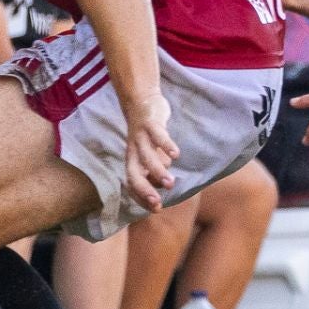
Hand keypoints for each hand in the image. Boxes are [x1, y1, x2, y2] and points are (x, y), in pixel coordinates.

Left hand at [123, 92, 179, 213]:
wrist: (140, 99)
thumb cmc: (148, 132)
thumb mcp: (148, 151)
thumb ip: (155, 166)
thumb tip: (162, 183)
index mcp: (132, 159)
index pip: (131, 183)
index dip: (140, 197)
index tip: (156, 208)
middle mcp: (134, 150)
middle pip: (134, 173)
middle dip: (144, 190)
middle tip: (157, 203)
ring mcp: (141, 137)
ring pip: (147, 157)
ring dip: (158, 172)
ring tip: (170, 184)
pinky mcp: (150, 123)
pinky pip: (158, 136)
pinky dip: (166, 145)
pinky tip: (176, 155)